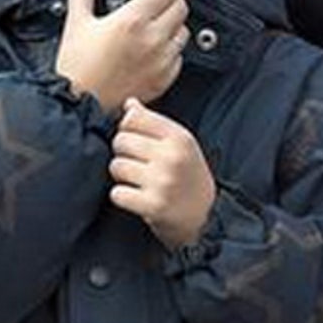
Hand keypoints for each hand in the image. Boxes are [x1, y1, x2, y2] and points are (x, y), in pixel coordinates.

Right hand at [53, 0, 188, 111]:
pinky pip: (179, 57)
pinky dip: (171, 49)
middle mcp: (152, 39)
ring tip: (156, 24)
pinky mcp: (164, 80)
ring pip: (183, 31)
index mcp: (132, 20)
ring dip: (173, 23)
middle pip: (180, 7)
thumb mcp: (75, 23)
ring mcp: (161, 61)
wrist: (79, 106)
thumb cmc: (75, 68)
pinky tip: (155, 48)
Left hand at [109, 100, 216, 248]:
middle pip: (120, 140)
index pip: (134, 117)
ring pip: (116, 166)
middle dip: (123, 153)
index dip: (127, 128)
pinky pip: (117, 193)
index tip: (136, 141)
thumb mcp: (180, 145)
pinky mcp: (153, 206)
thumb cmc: (188, 176)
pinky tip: (137, 198)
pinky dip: (122, 197)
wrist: (206, 218)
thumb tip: (129, 103)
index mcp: (180, 137)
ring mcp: (163, 182)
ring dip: (122, 176)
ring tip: (138, 182)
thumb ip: (154, 123)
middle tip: (137, 165)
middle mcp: (172, 157)